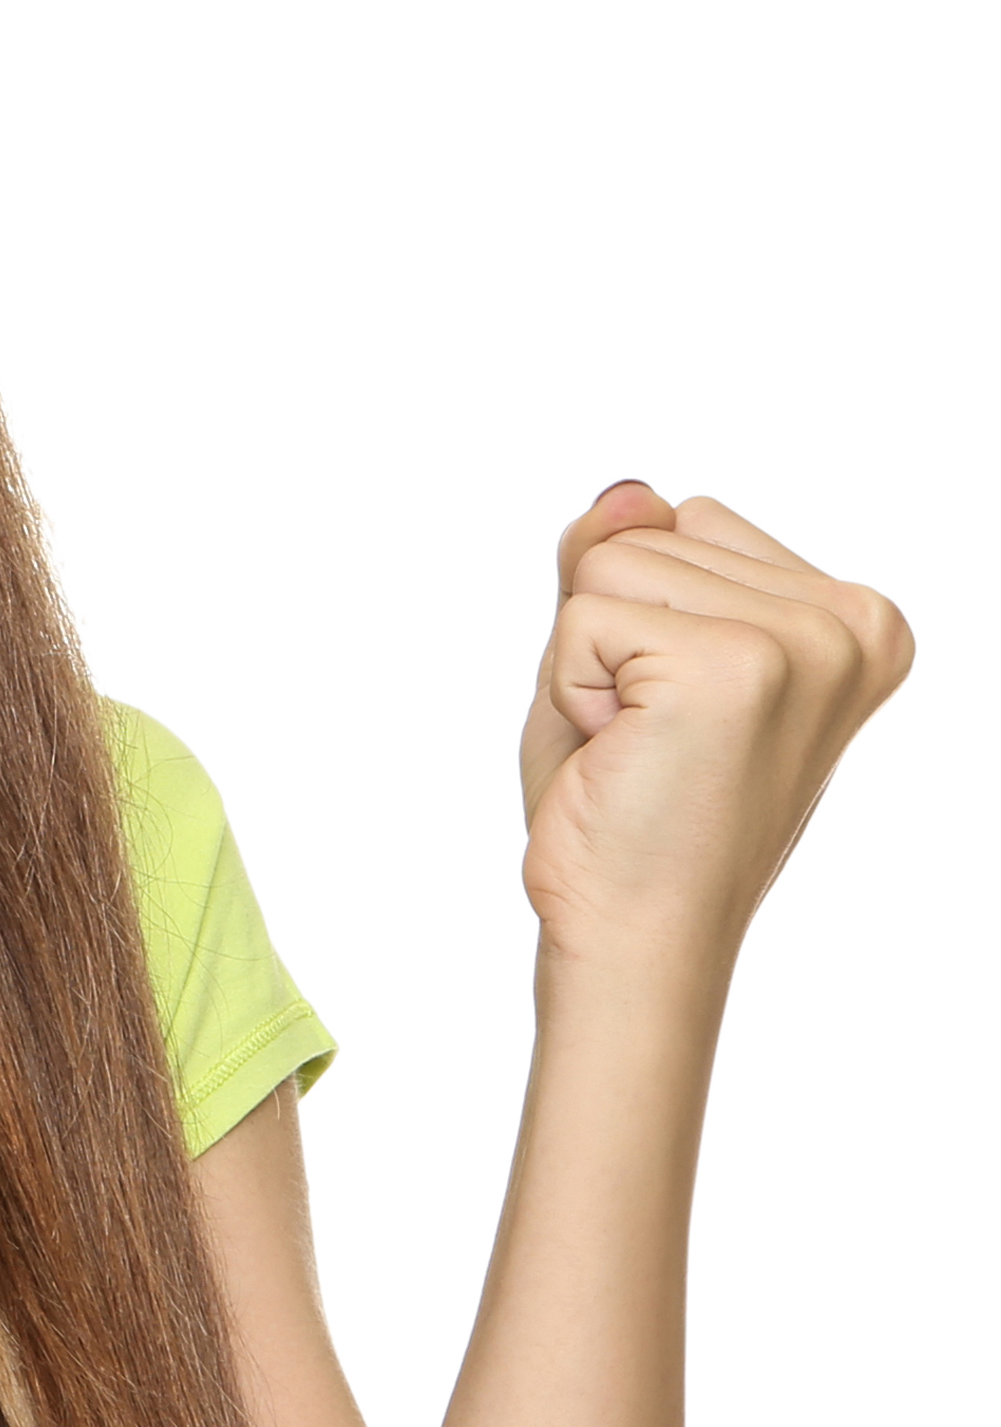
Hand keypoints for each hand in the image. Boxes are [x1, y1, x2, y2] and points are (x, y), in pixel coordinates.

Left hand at [516, 482, 912, 988]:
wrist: (638, 937)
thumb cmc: (631, 819)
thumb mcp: (622, 662)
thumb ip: (626, 565)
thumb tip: (626, 489)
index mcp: (856, 619)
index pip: (688, 524)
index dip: (638, 618)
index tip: (673, 712)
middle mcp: (853, 622)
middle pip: (649, 533)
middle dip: (608, 639)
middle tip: (646, 740)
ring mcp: (805, 641)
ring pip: (609, 562)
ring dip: (587, 665)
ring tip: (638, 747)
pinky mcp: (737, 665)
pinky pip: (580, 614)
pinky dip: (570, 688)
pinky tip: (622, 755)